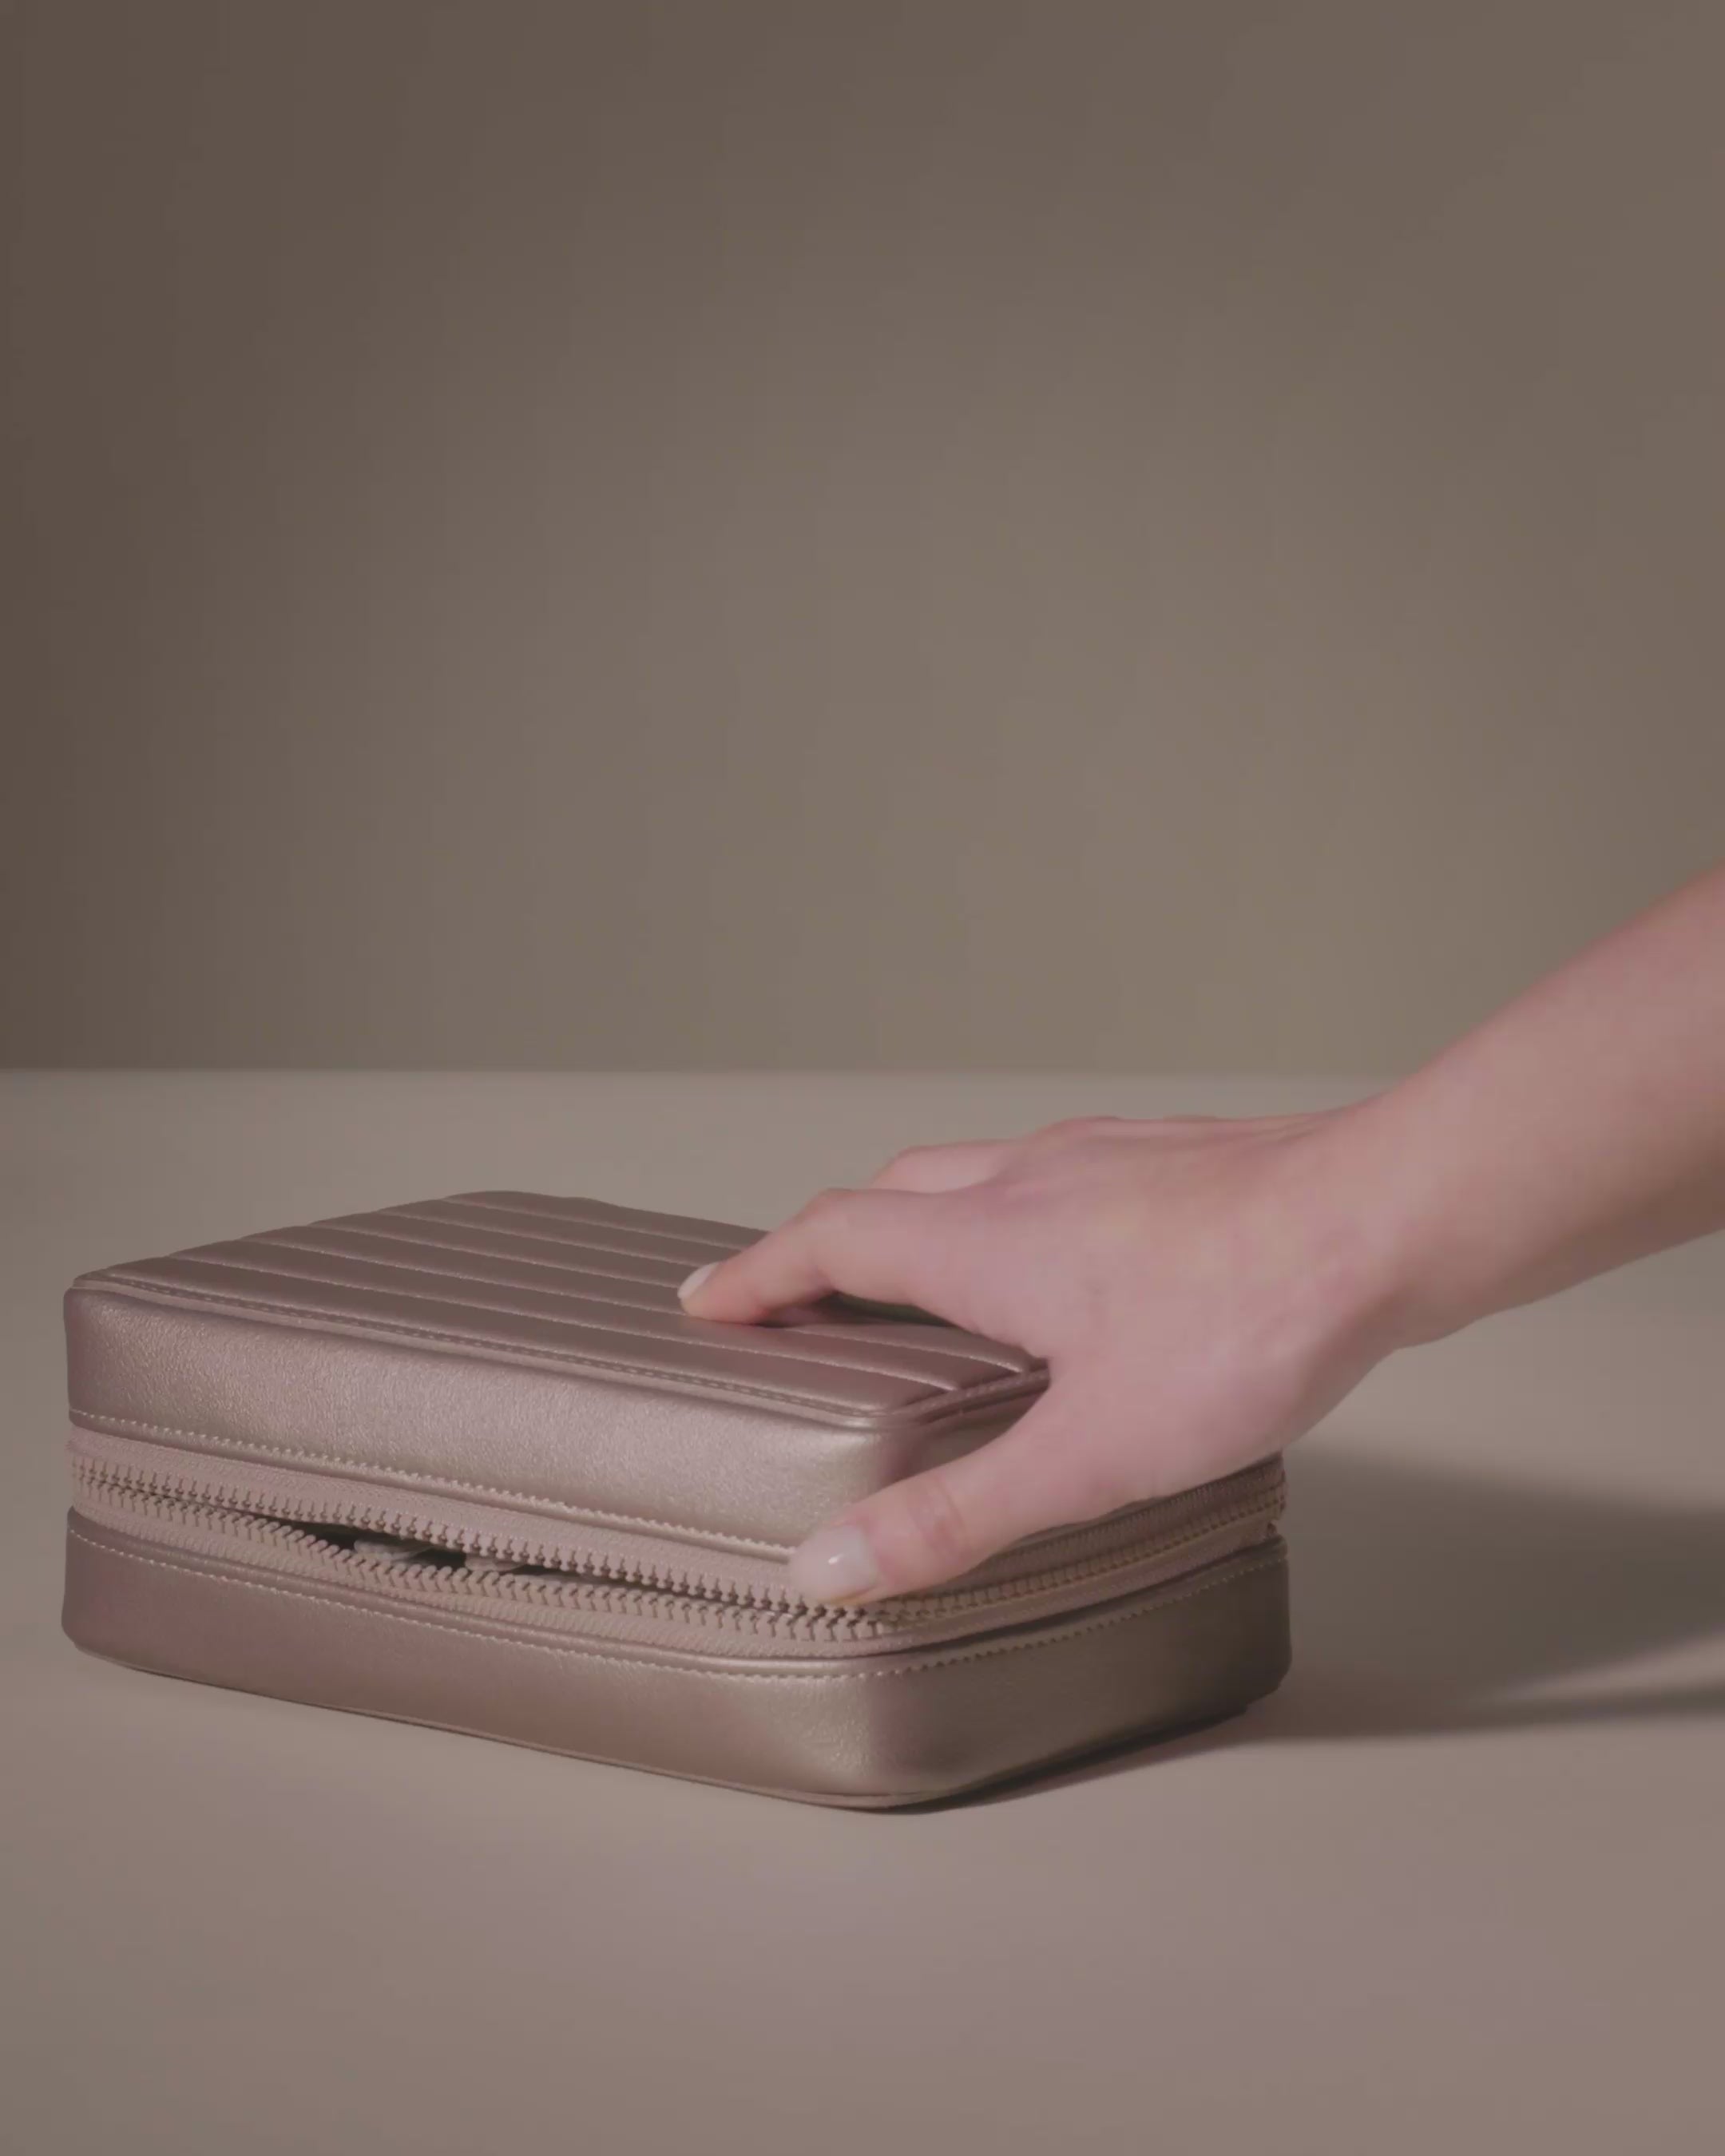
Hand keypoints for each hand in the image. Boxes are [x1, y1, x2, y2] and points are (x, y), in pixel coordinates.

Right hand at [679, 1107, 1411, 1601]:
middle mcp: (1029, 1180)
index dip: (758, 1274)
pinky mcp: (1174, 1158)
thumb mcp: (1089, 1453)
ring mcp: (1106, 1158)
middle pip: (890, 1191)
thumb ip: (958, 1513)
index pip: (829, 1242)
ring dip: (921, 1215)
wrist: (1388, 1220)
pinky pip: (1056, 1169)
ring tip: (921, 1277)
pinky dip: (1014, 1206)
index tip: (707, 1300)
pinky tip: (1070, 1257)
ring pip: (974, 1169)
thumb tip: (829, 1563)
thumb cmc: (1247, 1325)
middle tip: (799, 1293)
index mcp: (986, 1244)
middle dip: (827, 1242)